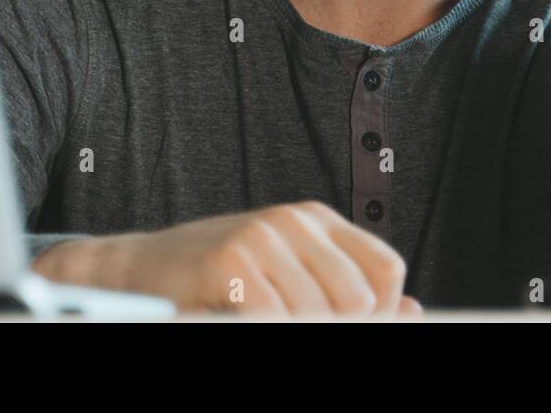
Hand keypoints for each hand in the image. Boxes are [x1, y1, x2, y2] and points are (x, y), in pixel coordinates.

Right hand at [33, 200, 421, 318]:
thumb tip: (412, 311)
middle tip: (294, 327)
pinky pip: (276, 319)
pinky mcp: (230, 262)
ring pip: (319, 315)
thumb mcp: (290, 274)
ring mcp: (261, 237)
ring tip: (261, 319)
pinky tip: (239, 319)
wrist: (137, 269)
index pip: (386, 269)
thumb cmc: (219, 276)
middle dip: (339, 328)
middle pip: (359, 299)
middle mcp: (293, 220)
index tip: (352, 326)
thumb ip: (347, 290)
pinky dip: (265, 329)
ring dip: (294, 331)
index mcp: (316, 219)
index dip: (380, 311)